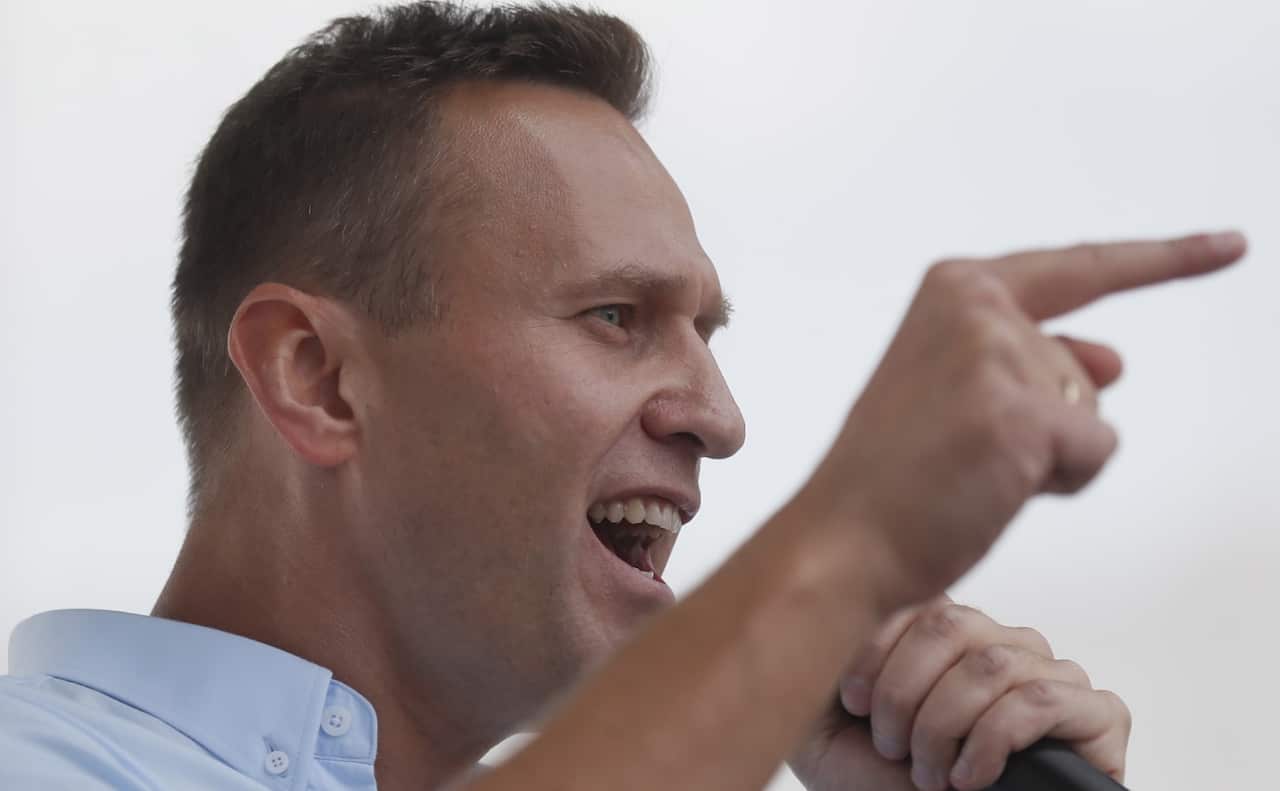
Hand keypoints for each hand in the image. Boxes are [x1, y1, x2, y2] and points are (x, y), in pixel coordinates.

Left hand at [789, 599, 1130, 790]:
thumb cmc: (872, 778)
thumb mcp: (826, 704)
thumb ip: (824, 640)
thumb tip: (820, 579)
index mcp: (950, 632)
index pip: (917, 599)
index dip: (876, 653)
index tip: (850, 702)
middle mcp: (1005, 642)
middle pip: (954, 626)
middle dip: (905, 694)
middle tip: (889, 744)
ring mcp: (1055, 675)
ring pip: (995, 664)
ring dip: (945, 726)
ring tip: (927, 772)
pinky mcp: (1098, 718)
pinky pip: (1048, 698)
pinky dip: (994, 739)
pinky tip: (968, 777)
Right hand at [790, 232, 1245, 610]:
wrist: (844, 537)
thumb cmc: (895, 471)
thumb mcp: (960, 387)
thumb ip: (1034, 357)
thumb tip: (1114, 362)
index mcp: (957, 288)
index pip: (1081, 269)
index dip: (1165, 258)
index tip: (1230, 243)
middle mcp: (978, 307)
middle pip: (1081, 368)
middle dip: (1046, 422)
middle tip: (962, 451)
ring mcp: (999, 357)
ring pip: (1090, 412)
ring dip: (1048, 456)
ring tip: (968, 469)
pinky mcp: (1022, 416)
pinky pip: (1095, 451)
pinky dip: (1059, 482)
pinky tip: (993, 487)